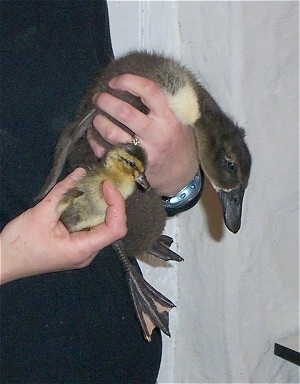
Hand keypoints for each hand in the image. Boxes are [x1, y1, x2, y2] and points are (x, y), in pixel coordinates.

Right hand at [0, 168, 126, 284]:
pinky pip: (92, 229)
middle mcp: (88, 253)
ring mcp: (82, 252)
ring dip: (103, 207)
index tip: (107, 185)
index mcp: (82, 249)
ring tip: (98, 187)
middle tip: (104, 182)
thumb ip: (63, 191)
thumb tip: (81, 172)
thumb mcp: (41, 213)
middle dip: (112, 203)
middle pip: (113, 227)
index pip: (116, 228)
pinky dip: (92, 212)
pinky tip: (87, 199)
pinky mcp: (76, 247)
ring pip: (104, 227)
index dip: (117, 205)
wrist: (3, 262)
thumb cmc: (19, 243)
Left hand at [87, 74, 198, 195]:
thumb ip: (162, 106)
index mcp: (169, 119)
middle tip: (99, 98)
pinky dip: (95, 142)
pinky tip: (94, 135)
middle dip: (106, 101)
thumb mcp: (179, 122)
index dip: (129, 81)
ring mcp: (144, 153)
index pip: (150, 91)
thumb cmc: (178, 144)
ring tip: (96, 117)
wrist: (182, 177)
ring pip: (113, 134)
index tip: (115, 81)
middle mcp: (156, 135)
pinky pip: (107, 153)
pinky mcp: (133, 167)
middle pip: (125, 113)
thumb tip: (135, 87)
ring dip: (98, 122)